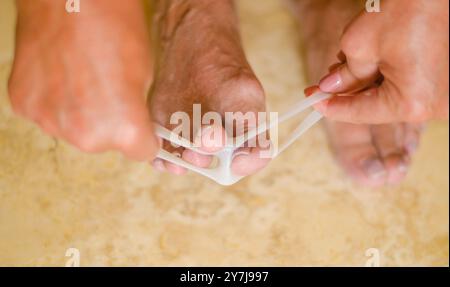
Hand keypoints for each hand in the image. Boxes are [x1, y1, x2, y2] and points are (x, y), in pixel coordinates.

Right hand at [8, 0, 157, 159]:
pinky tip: (59, 75)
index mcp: (124, 130)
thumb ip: (139, 111)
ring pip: (74, 132)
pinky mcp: (24, 106)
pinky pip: (48, 114)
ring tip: (81, 79)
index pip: (142, 152)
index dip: (145, 136)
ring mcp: (51, 123)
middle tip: (109, 92)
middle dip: (111, 126)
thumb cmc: (116, 29)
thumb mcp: (146, 76)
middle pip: (105, 144)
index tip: (142, 124)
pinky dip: (54, 102)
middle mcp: (86, 137)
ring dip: (80, 116)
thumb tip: (136, 123)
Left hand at [314, 0, 448, 123]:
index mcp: (412, 102)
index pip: (361, 113)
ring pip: (392, 96)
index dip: (332, 106)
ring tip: (342, 66)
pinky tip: (367, 62)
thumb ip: (344, 75)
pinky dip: (386, 77)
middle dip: (348, 93)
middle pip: (377, 107)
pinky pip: (410, 87)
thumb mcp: (360, 45)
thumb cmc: (405, 9)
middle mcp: (434, 106)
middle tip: (322, 85)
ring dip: (365, 84)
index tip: (314, 101)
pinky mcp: (447, 83)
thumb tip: (331, 89)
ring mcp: (444, 96)